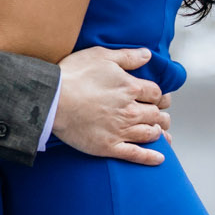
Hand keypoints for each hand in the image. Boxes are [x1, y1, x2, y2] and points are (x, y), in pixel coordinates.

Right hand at [53, 46, 169, 165]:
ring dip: (159, 132)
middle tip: (161, 115)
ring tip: (160, 132)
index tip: (159, 97)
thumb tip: (147, 55)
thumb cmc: (74, 75)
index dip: (159, 95)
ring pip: (150, 134)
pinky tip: (160, 158)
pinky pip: (136, 154)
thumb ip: (127, 56)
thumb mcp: (102, 56)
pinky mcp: (109, 146)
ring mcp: (121, 130)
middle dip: (161, 114)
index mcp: (131, 88)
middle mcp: (131, 111)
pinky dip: (150, 157)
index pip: (156, 93)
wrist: (52, 100)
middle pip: (156, 114)